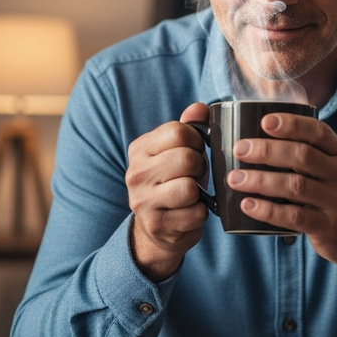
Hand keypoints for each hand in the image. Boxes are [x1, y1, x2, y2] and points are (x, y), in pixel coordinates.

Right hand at [126, 102, 209, 281]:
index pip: (179, 131)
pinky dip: (200, 214)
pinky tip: (189, 212)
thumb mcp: (177, 151)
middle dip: (200, 167)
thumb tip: (200, 108)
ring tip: (192, 194)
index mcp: (140, 149)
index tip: (195, 150)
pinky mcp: (156, 225)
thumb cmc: (173, 182)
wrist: (158, 227)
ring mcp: (143, 201)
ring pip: (189, 187)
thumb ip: (188, 127)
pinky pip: (196, 213)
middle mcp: (136, 173)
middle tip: (195, 175)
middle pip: (187, 159)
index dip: (197, 140)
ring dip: (199, 192)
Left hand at [227, 113, 336, 291]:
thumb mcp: (336, 170)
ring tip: (235, 179)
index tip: (265, 121)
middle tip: (240, 149)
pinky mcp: (328, 228)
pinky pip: (295, 217)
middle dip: (267, 150)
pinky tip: (248, 205)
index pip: (318, 132)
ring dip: (261, 180)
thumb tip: (261, 137)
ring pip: (295, 185)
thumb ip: (311, 155)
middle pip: (302, 156)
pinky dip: (268, 211)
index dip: (291, 124)